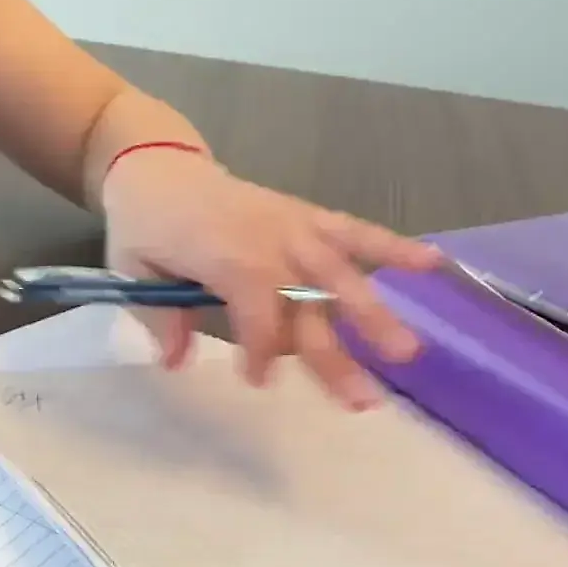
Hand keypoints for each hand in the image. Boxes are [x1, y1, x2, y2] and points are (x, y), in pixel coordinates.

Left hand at [100, 148, 442, 409]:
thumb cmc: (145, 223)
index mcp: (225, 252)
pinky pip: (354, 231)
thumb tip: (177, 361)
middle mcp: (270, 238)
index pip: (257, 307)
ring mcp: (295, 226)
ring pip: (340, 274)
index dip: (262, 346)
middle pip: (309, 301)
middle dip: (335, 352)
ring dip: (375, 314)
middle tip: (364, 400)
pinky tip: (434, 263)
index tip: (258, 380)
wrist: (158, 166)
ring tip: (409, 353)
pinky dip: (393, 246)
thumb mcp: (133, 268)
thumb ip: (159, 315)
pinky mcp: (308, 217)